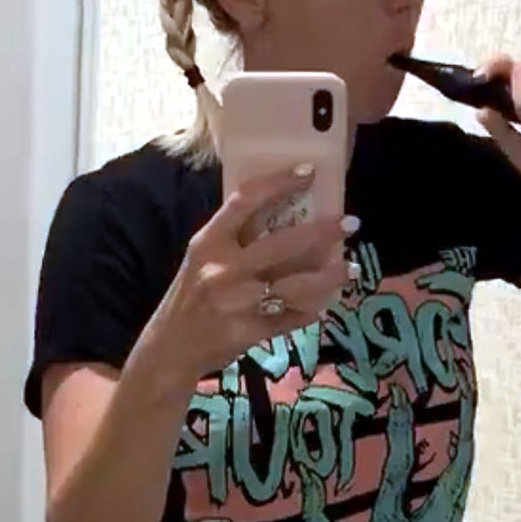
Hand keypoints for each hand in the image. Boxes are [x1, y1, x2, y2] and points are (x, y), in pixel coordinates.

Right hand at [151, 165, 350, 385]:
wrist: (169, 349)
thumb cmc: (190, 297)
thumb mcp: (201, 259)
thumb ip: (233, 237)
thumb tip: (281, 211)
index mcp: (208, 243)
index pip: (245, 201)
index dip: (279, 183)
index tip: (309, 172)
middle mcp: (223, 269)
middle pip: (281, 244)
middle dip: (322, 232)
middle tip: (350, 223)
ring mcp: (237, 303)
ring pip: (295, 285)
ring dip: (328, 276)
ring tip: (351, 268)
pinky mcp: (249, 332)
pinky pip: (290, 318)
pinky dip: (310, 310)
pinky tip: (326, 303)